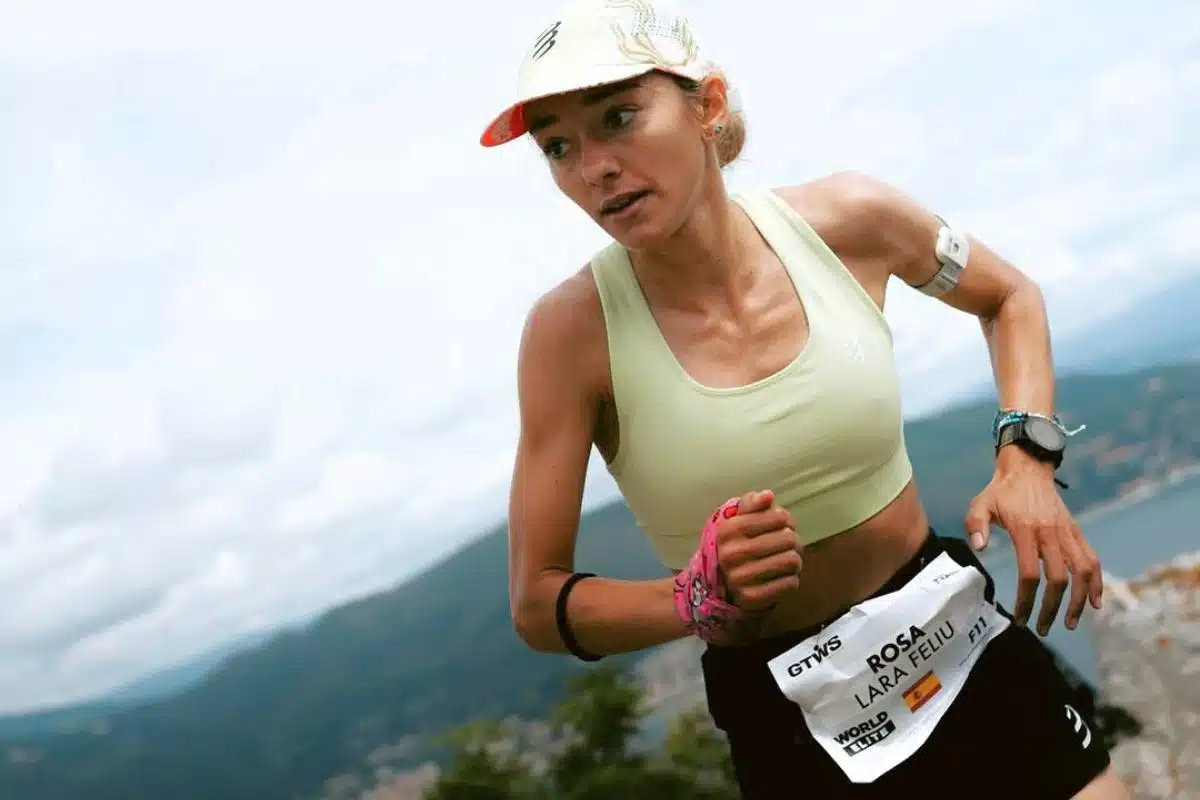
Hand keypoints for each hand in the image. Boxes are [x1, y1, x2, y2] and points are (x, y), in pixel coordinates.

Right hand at [713, 489, 802, 610]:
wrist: (723, 583)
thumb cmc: (738, 543)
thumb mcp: (738, 519)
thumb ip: (752, 503)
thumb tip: (768, 496)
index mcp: (728, 530)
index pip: (778, 517)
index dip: (786, 519)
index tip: (782, 524)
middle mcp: (731, 554)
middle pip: (789, 539)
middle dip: (793, 540)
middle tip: (786, 544)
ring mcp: (740, 578)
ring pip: (792, 561)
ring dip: (794, 560)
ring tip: (786, 560)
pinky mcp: (752, 597)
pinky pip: (790, 583)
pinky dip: (791, 579)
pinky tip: (781, 576)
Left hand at [964, 449, 1102, 635]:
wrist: (1028, 469)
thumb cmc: (1000, 492)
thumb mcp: (980, 504)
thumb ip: (976, 526)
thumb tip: (979, 549)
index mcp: (1026, 530)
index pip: (1030, 573)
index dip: (1027, 600)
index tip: (1020, 618)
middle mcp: (1051, 533)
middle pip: (1058, 578)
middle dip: (1052, 608)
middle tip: (1041, 628)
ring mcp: (1067, 533)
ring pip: (1082, 572)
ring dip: (1079, 601)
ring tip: (1071, 623)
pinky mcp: (1076, 531)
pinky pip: (1092, 559)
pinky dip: (1097, 582)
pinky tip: (1095, 602)